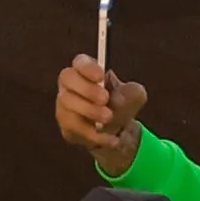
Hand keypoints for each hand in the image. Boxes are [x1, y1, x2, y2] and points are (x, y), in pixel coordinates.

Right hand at [55, 55, 148, 176]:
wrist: (116, 131)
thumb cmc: (121, 105)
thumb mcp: (134, 95)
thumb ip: (130, 92)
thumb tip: (114, 100)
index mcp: (87, 71)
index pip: (80, 61)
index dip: (87, 67)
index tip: (101, 76)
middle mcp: (71, 85)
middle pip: (67, 77)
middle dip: (86, 88)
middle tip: (104, 99)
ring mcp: (65, 105)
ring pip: (67, 103)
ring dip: (90, 111)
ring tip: (109, 118)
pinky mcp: (66, 125)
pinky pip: (74, 127)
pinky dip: (95, 135)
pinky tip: (112, 139)